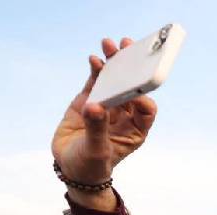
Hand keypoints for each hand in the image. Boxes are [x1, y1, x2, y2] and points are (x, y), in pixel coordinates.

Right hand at [52, 37, 157, 206]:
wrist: (70, 166)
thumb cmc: (91, 165)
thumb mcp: (96, 151)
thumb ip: (96, 129)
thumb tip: (94, 106)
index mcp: (136, 129)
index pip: (146, 109)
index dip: (142, 96)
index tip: (132, 88)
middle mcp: (125, 114)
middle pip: (132, 87)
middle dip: (131, 68)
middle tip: (127, 48)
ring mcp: (107, 105)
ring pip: (114, 80)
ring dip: (113, 63)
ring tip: (109, 45)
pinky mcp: (89, 99)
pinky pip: (96, 81)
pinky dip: (96, 70)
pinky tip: (95, 59)